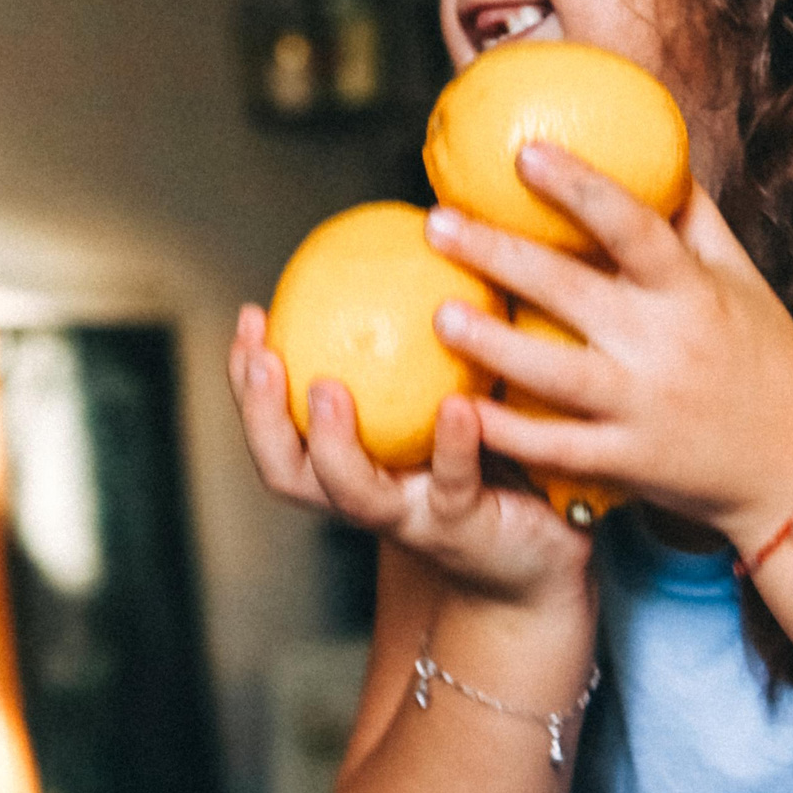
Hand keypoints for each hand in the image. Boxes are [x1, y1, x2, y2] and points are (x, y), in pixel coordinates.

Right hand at [228, 303, 594, 605]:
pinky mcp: (467, 529)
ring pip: (351, 492)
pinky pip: (451, 484)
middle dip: (261, 416)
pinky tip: (457, 405)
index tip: (251, 315)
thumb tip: (424, 239)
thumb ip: (428, 341)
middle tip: (261, 358)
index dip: (248, 380)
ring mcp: (413, 518)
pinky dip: (449, 446)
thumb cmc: (496, 460)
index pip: (278, 425)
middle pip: (287, 470)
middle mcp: (367, 497)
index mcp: (350, 465)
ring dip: (332, 441)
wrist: (544, 553)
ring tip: (328, 388)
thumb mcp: (455, 394)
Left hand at [423, 143, 792, 551]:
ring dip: (491, 345)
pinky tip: (461, 411)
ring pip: (554, 374)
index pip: (634, 225)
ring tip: (438, 313)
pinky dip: (508, 433)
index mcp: (694, 291)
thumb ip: (694, 222)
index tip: (524, 153)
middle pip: (571, 292)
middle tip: (436, 221)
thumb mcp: (742, 282)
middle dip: (498, 254)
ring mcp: (645, 407)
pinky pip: (557, 448)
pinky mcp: (628, 462)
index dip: (580, 186)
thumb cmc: (767, 360)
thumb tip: (651, 149)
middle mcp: (666, 345)